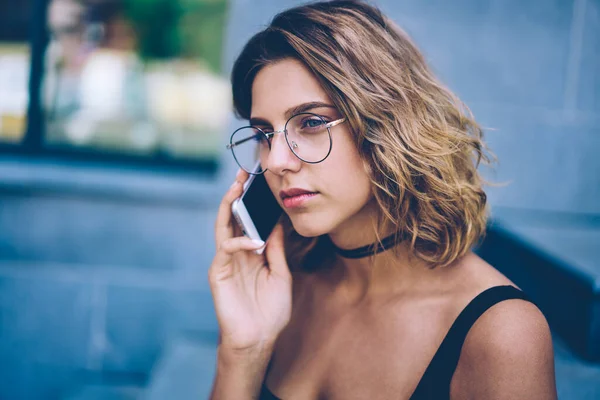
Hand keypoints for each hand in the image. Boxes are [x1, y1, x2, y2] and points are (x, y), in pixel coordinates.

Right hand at [208, 170, 291, 353]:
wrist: (258, 338)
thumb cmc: (270, 311)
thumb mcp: (280, 274)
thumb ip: (276, 249)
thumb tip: (276, 223)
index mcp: (251, 252)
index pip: (249, 220)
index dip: (252, 202)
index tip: (261, 182)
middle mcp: (237, 253)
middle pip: (233, 217)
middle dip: (236, 194)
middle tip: (243, 173)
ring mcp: (226, 261)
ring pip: (223, 226)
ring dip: (229, 206)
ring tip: (236, 187)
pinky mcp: (218, 273)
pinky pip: (225, 250)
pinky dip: (239, 243)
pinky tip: (254, 243)